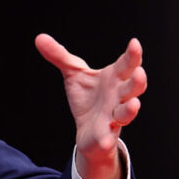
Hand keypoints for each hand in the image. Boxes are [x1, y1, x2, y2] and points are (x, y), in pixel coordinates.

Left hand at [34, 34, 146, 178]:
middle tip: (139, 72)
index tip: (134, 43)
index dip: (132, 55)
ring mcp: (114, 116)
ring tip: (133, 104)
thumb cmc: (87, 98)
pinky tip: (104, 140)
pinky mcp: (105, 134)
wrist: (86, 129)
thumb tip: (39, 38)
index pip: (126, 64)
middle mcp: (118, 96)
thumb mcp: (73, 74)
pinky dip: (106, 138)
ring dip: (131, 109)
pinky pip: (108, 137)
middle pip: (133, 87)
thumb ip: (60, 56)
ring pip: (127, 112)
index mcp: (114, 78)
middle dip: (138, 81)